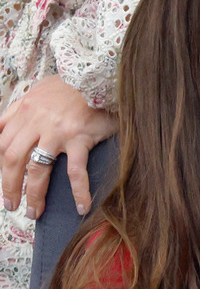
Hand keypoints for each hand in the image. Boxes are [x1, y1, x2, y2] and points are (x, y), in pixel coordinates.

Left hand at [0, 75, 117, 218]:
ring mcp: (57, 131)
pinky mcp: (80, 138)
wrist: (101, 76)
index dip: (0, 167)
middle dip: (10, 186)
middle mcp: (36, 121)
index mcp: (24, 110)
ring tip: (35, 212)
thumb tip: (9, 127)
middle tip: (12, 204)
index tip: (6, 181)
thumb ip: (24, 109)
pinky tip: (83, 206)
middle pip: (13, 160)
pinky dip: (79, 191)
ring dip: (34, 195)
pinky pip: (76, 171)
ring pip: (37, 170)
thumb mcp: (41, 90)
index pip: (2, 143)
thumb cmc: (74, 86)